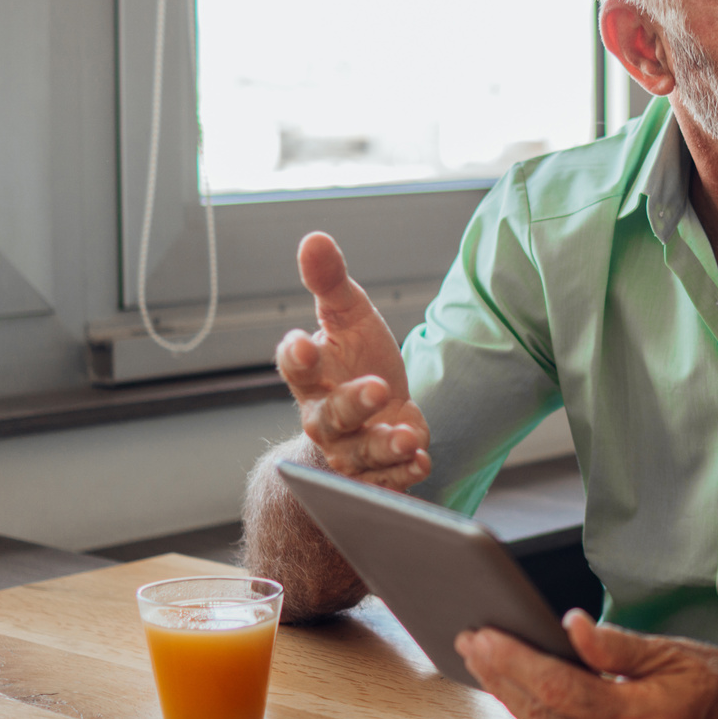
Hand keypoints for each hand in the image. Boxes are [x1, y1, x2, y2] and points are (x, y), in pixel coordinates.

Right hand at [276, 231, 430, 489]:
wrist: (378, 410)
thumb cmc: (357, 358)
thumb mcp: (350, 316)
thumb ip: (331, 282)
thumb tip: (314, 238)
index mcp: (312, 376)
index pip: (295, 366)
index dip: (297, 356)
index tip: (303, 342)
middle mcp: (325, 417)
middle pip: (329, 417)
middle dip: (352, 404)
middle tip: (378, 388)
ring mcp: (350, 449)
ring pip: (360, 453)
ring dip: (384, 446)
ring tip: (408, 436)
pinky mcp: (376, 473)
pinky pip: (385, 481)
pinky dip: (403, 475)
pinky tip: (421, 460)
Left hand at [455, 612, 717, 718]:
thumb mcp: (673, 651)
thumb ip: (616, 643)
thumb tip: (569, 625)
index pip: (558, 688)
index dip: (515, 661)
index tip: (484, 635)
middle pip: (543, 714)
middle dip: (502, 675)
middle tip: (472, 641)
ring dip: (514, 699)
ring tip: (488, 662)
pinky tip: (521, 696)